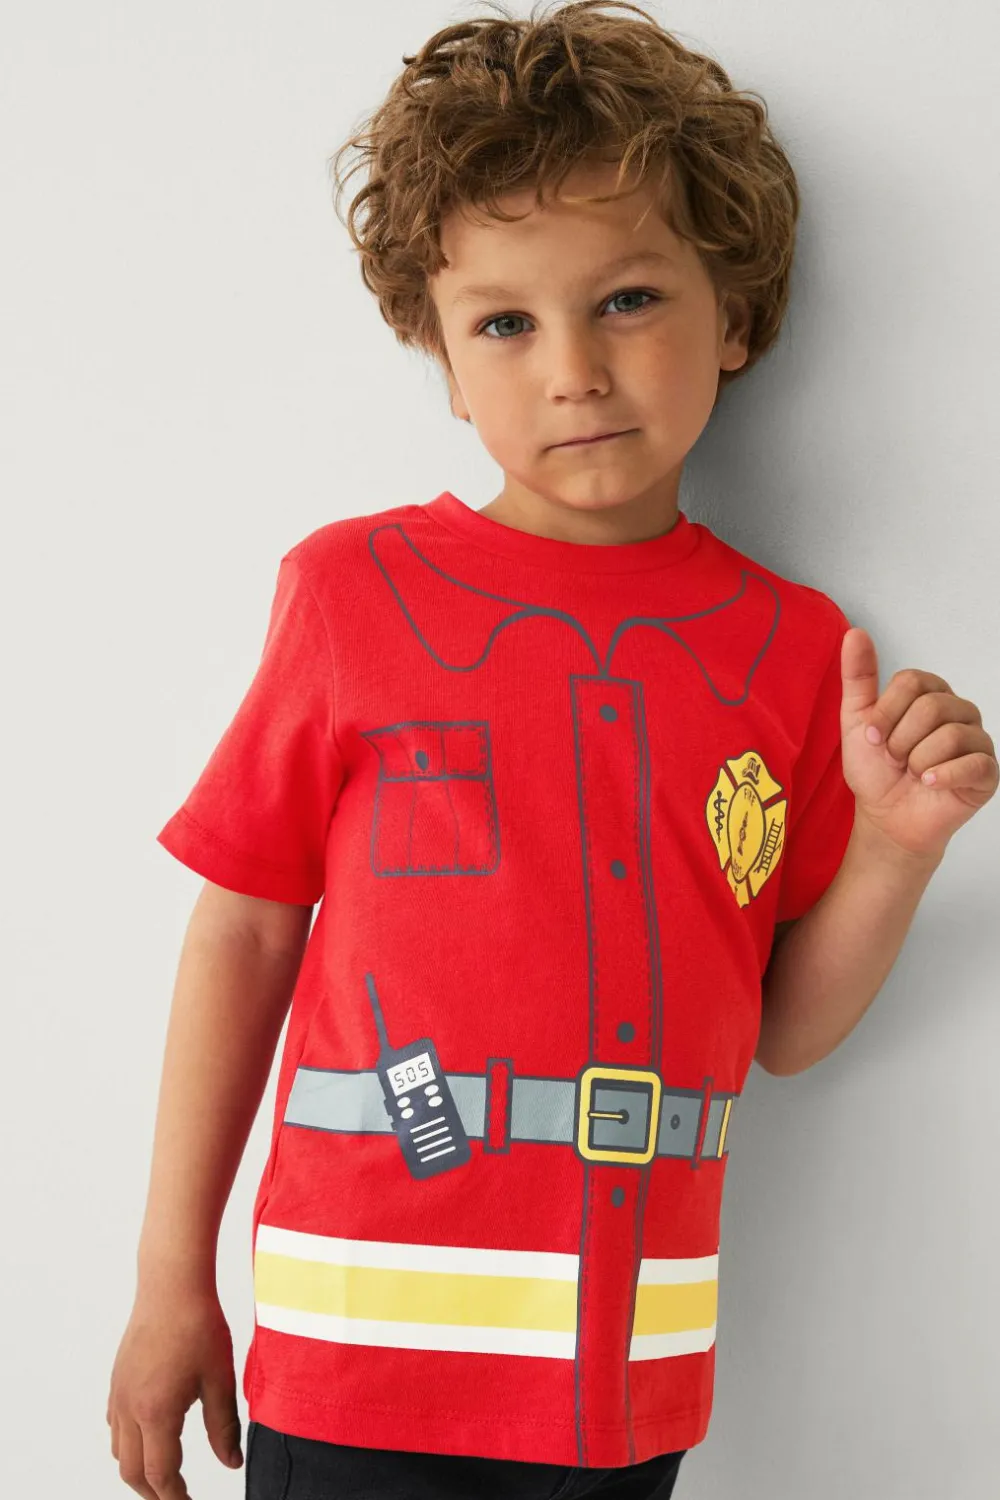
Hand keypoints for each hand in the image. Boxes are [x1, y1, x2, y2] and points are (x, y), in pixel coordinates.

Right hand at [107, 1286, 242, 1496]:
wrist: (171, 1285)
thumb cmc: (198, 1325)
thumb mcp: (220, 1379)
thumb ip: (224, 1427)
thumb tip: (232, 1463)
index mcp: (157, 1412)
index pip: (161, 1475)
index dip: (176, 1498)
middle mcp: (129, 1408)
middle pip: (133, 1472)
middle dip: (154, 1492)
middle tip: (178, 1498)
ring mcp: (119, 1394)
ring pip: (119, 1451)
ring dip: (139, 1470)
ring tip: (165, 1474)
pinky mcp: (117, 1380)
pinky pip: (115, 1426)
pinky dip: (129, 1444)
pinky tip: (150, 1436)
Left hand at [839, 626, 997, 862]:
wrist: (886, 817)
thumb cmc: (876, 769)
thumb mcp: (856, 720)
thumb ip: (858, 677)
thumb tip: (855, 632)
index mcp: (931, 693)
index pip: (912, 682)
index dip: (886, 713)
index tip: (874, 738)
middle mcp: (959, 711)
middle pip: (931, 707)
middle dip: (901, 740)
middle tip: (895, 760)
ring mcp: (977, 740)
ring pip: (950, 734)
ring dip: (917, 760)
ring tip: (912, 773)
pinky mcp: (987, 771)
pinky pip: (973, 763)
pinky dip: (942, 775)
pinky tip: (927, 784)